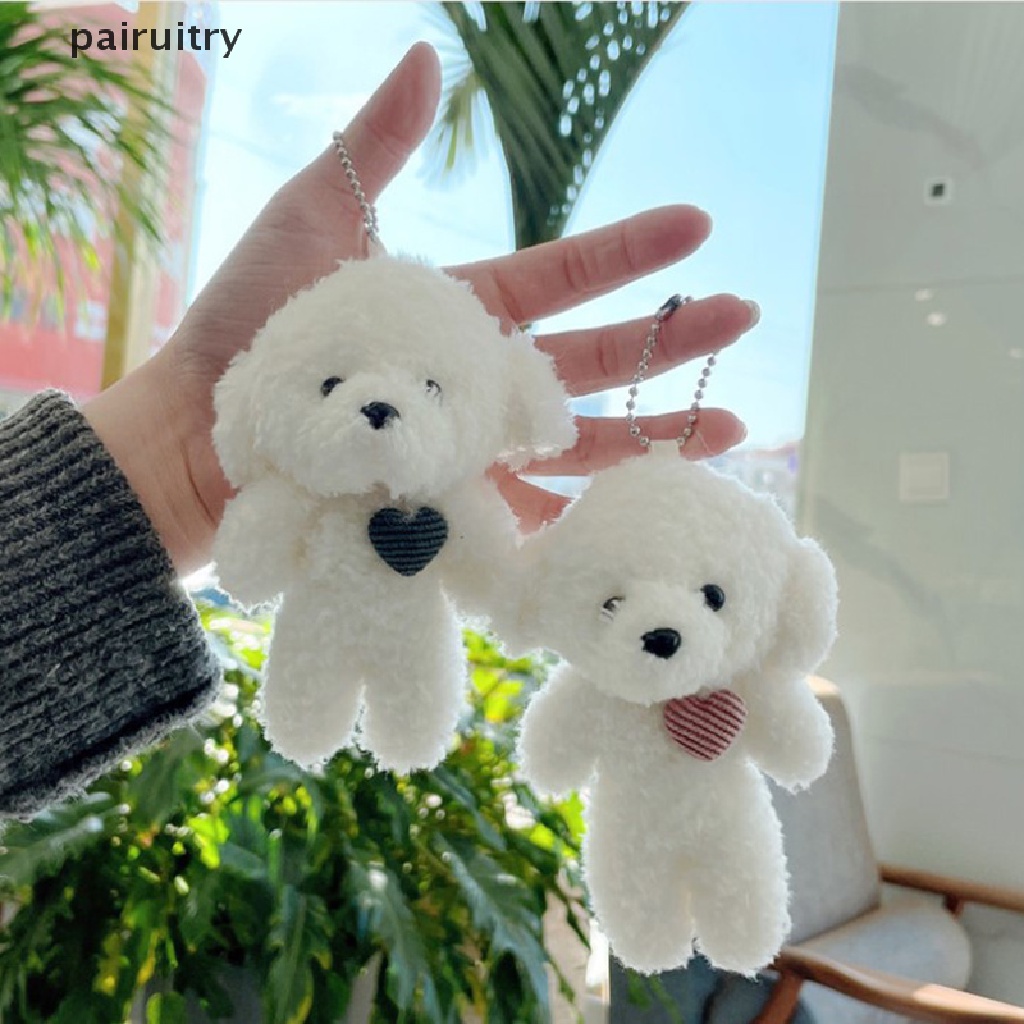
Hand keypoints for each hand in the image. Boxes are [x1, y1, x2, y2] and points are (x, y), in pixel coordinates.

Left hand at [84, 43, 754, 573]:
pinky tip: (652, 501)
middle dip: (669, 338)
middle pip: (593, 360)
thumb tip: (426, 56)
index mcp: (460, 312)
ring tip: (737, 424)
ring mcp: (473, 448)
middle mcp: (479, 382)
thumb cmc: (249, 330)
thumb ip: (373, 148)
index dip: (629, 250)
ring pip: (584, 442)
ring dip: (658, 431)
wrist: (200, 440)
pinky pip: (537, 514)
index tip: (697, 222)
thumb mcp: (310, 218)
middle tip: (743, 314)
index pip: (564, 278)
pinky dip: (593, 512)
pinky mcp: (456, 509)